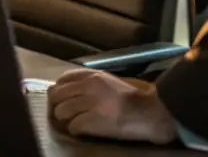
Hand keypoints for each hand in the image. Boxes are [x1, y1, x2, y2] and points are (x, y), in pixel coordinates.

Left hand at [47, 69, 177, 143]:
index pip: (63, 79)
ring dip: (66, 120)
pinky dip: (76, 131)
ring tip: (76, 123)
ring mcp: (90, 104)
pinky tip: (84, 131)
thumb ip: (90, 82)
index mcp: (93, 75)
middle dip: (59, 106)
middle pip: (56, 95)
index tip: (64, 99)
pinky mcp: (93, 121)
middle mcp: (88, 86)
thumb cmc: (133, 98)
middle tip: (67, 114)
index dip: (59, 90)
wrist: (151, 113)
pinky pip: (73, 127)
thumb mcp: (109, 82)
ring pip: (61, 112)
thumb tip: (69, 90)